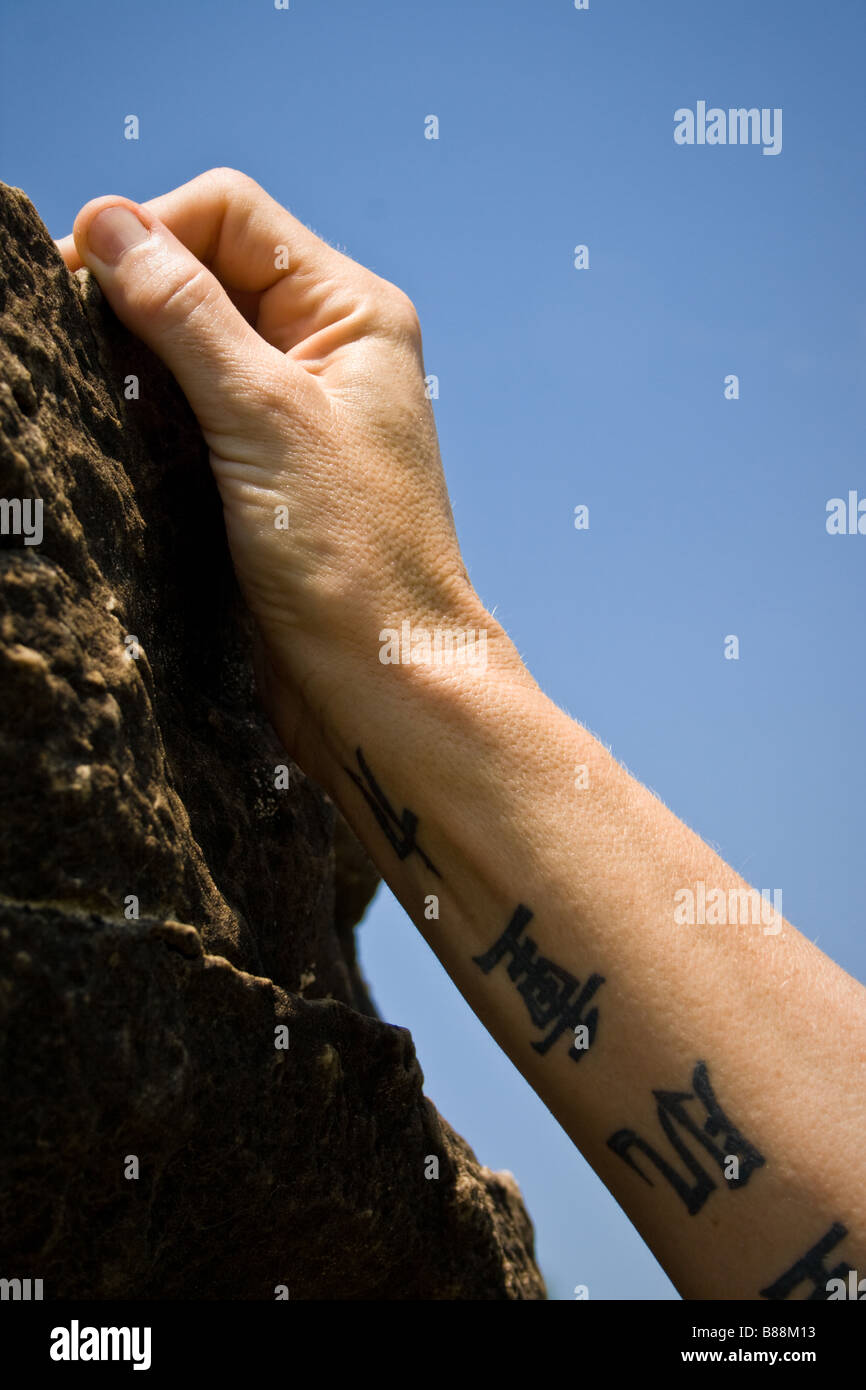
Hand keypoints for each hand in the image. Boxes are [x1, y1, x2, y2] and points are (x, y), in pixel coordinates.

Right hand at [56, 168, 497, 784]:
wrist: (379, 680)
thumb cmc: (352, 556)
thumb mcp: (264, 417)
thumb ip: (185, 315)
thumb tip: (109, 221)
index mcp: (349, 312)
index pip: (228, 215)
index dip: (150, 232)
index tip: (81, 283)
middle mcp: (321, 348)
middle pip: (201, 269)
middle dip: (132, 295)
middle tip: (72, 341)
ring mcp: (287, 409)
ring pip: (183, 341)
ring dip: (130, 358)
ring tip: (90, 394)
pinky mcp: (255, 467)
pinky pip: (182, 408)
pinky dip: (141, 411)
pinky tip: (113, 436)